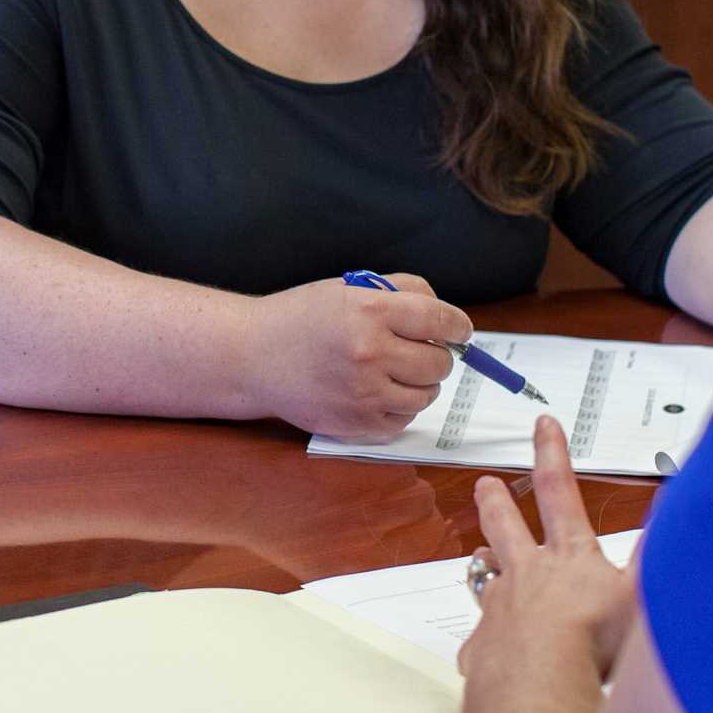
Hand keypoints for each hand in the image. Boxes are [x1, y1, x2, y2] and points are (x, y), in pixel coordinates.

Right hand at [247, 271, 470, 440]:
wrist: (252, 357)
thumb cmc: (301, 318)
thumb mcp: (348, 288)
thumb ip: (401, 292)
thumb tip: (447, 317)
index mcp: (370, 310)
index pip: (440, 319)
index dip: (458, 326)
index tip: (460, 330)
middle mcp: (370, 352)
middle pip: (440, 362)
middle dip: (436, 355)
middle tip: (417, 350)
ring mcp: (364, 392)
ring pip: (427, 394)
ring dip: (419, 383)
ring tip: (392, 371)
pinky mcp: (356, 423)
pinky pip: (403, 420)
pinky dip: (399, 407)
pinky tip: (376, 391)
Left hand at [458, 415, 636, 682]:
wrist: (542, 681)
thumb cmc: (593, 640)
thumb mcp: (639, 591)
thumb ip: (653, 550)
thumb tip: (673, 508)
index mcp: (568, 555)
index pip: (559, 491)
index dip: (552, 454)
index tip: (543, 427)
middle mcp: (527, 573)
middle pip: (505, 525)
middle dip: (497, 500)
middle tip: (487, 483)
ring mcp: (500, 607)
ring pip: (487, 575)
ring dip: (485, 561)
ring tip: (481, 557)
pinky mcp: (483, 645)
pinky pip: (482, 638)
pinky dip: (489, 637)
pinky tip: (494, 647)